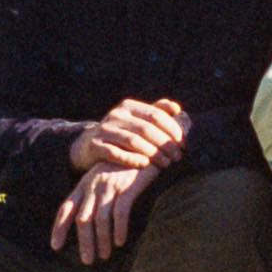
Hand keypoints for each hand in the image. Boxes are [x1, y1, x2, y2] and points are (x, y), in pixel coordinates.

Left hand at [51, 162, 160, 263]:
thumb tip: (88, 224)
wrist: (147, 149)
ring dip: (102, 240)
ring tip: (104, 255)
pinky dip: (119, 229)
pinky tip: (120, 241)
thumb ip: (94, 196)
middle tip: (87, 260)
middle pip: (83, 219)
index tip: (56, 247)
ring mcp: (110, 185)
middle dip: (84, 242)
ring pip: (100, 219)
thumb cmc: (126, 168)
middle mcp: (93, 185)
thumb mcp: (104, 178)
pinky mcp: (127, 187)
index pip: (66, 208)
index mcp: (84, 184)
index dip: (59, 228)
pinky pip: (120, 212)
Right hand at [69, 97, 189, 173]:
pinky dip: (132, 159)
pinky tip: (145, 164)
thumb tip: (177, 109)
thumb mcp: (136, 120)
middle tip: (177, 157)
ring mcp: (104, 130)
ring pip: (133, 141)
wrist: (87, 145)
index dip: (173, 129)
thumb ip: (156, 112)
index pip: (156, 115)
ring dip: (153, 153)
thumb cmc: (120, 133)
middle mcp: (116, 115)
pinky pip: (116, 153)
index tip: (183, 144)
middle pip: (146, 129)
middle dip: (165, 144)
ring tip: (165, 164)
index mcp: (129, 106)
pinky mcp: (95, 145)